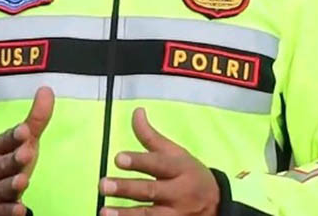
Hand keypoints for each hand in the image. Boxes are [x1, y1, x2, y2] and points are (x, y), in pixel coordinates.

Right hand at [0, 87, 53, 215]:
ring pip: (3, 188)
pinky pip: (2, 211)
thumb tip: (47, 89)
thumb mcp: (20, 142)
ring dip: (12, 184)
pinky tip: (19, 209)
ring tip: (23, 180)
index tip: (24, 131)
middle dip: (13, 159)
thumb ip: (35, 119)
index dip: (14, 136)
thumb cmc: (6, 163)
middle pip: (3, 164)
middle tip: (26, 153)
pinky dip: (10, 211)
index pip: (4, 141)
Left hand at [99, 108, 219, 215]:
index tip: (118, 158)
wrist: (215, 205)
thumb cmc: (189, 173)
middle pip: (151, 191)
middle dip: (126, 188)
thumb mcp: (175, 153)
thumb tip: (136, 111)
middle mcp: (178, 192)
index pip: (158, 164)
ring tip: (104, 211)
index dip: (139, 161)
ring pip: (149, 215)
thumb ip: (151, 137)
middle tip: (103, 184)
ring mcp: (175, 214)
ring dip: (125, 214)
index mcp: (179, 168)